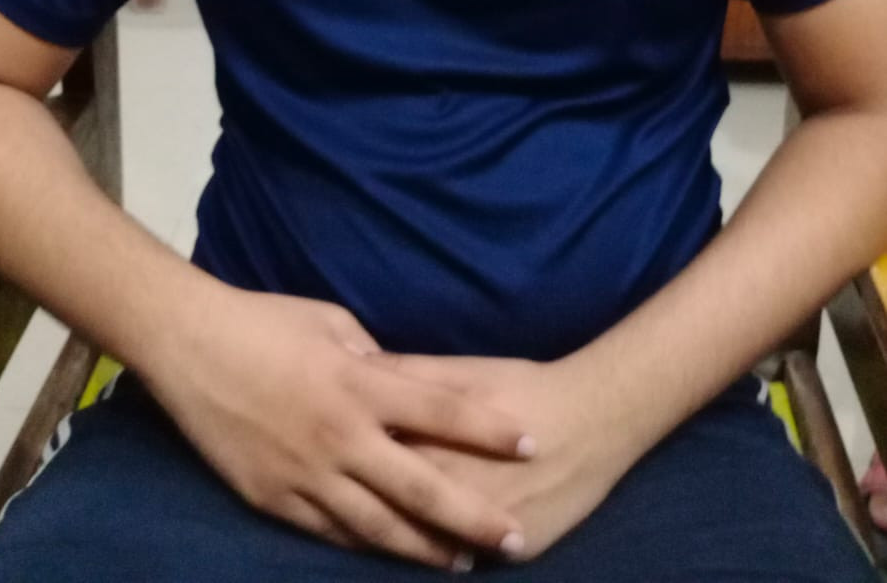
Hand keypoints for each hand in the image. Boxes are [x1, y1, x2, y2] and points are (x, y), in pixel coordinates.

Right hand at [147, 286, 535, 568]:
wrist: (190, 346)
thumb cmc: (265, 320)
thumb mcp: (333, 324)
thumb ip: (375, 359)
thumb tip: (404, 381)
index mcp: (358, 384)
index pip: (441, 410)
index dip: (490, 430)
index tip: (532, 443)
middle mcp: (340, 436)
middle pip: (420, 487)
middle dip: (472, 516)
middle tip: (514, 538)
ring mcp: (305, 474)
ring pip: (377, 526)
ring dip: (423, 548)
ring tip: (462, 563)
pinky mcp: (273, 498)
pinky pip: (329, 532)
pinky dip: (364, 546)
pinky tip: (390, 556)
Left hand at [369, 350, 636, 561]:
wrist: (597, 418)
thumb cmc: (524, 385)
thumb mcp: (462, 369)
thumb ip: (406, 373)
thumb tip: (356, 368)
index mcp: (436, 443)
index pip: (376, 458)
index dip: (350, 452)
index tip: (330, 441)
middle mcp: (457, 493)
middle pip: (395, 508)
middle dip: (366, 499)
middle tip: (349, 486)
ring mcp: (486, 530)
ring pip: (428, 544)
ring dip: (401, 537)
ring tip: (377, 523)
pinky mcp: (513, 552)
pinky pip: (466, 560)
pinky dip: (441, 553)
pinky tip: (423, 548)